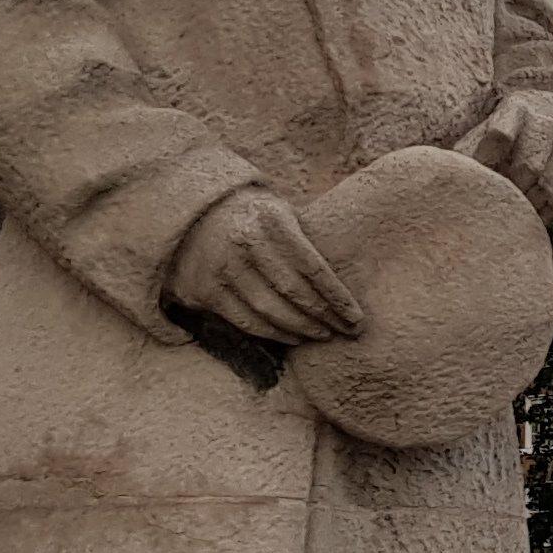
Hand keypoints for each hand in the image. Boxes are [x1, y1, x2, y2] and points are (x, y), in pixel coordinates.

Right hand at [166, 188, 361, 344]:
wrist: (195, 216)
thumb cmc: (255, 219)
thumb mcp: (282, 214)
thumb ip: (308, 241)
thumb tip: (350, 279)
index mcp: (270, 222)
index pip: (313, 267)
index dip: (337, 297)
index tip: (356, 317)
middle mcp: (243, 244)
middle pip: (294, 292)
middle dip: (324, 317)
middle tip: (346, 332)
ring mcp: (221, 269)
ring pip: (271, 311)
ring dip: (302, 329)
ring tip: (323, 335)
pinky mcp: (205, 291)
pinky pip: (246, 321)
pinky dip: (274, 334)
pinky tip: (293, 338)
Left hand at [454, 94, 552, 228]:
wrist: (551, 115)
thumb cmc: (502, 134)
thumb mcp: (483, 130)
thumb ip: (465, 151)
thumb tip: (443, 177)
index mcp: (515, 110)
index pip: (500, 135)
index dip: (486, 159)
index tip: (477, 174)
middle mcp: (545, 126)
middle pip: (528, 167)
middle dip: (510, 189)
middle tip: (495, 199)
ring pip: (546, 187)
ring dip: (526, 204)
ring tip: (511, 209)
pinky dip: (544, 213)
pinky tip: (530, 214)